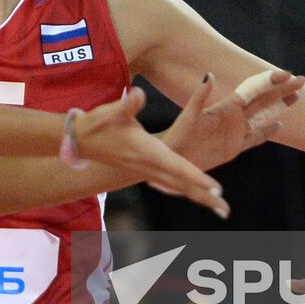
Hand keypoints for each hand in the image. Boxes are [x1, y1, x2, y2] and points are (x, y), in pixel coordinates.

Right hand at [76, 89, 230, 217]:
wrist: (79, 141)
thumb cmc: (97, 124)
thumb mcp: (113, 111)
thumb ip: (127, 104)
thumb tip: (138, 93)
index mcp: (146, 152)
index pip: (177, 166)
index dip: (196, 177)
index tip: (215, 188)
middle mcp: (148, 165)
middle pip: (181, 183)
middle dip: (204, 196)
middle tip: (225, 210)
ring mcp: (145, 171)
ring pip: (177, 186)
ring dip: (198, 197)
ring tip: (219, 208)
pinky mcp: (143, 170)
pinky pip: (169, 184)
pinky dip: (184, 190)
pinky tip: (194, 194)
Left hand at [161, 70, 304, 171]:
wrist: (171, 159)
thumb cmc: (177, 137)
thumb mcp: (190, 116)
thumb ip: (200, 96)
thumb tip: (209, 74)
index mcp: (225, 108)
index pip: (254, 90)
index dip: (270, 81)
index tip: (289, 73)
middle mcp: (233, 117)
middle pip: (263, 100)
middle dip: (282, 90)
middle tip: (302, 80)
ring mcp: (234, 132)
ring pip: (263, 116)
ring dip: (279, 106)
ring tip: (296, 97)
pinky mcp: (233, 148)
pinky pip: (255, 137)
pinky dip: (268, 131)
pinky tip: (279, 124)